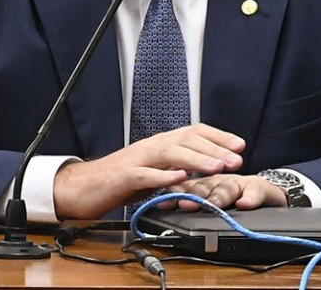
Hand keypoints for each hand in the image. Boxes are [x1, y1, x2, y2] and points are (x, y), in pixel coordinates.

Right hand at [52, 123, 245, 219]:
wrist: (80, 188)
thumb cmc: (116, 182)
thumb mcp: (152, 173)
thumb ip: (174, 170)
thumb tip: (202, 173)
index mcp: (157, 145)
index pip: (191, 132)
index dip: (217, 137)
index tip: (239, 146)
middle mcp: (148, 148)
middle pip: (184, 139)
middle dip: (213, 148)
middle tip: (237, 159)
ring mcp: (135, 161)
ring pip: (169, 153)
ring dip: (195, 158)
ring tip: (216, 167)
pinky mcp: (123, 178)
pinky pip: (145, 174)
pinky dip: (164, 175)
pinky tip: (180, 177)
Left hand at [164, 173, 286, 210]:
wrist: (265, 191)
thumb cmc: (232, 195)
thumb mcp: (209, 199)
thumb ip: (189, 202)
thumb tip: (160, 207)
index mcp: (203, 183)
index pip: (186, 187)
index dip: (174, 194)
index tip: (162, 203)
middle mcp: (218, 181)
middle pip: (204, 186)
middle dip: (193, 196)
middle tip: (185, 204)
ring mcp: (238, 184)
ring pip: (227, 189)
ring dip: (218, 197)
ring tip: (214, 204)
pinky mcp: (259, 188)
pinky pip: (255, 192)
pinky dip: (251, 198)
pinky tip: (245, 204)